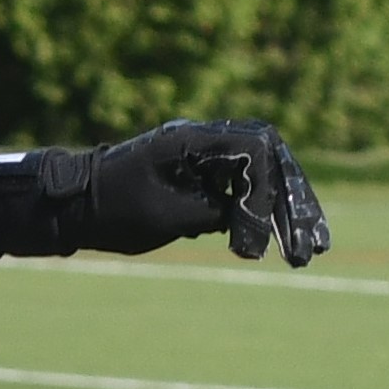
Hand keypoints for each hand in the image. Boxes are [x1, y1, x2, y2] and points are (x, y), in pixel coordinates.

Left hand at [69, 119, 332, 267]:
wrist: (74, 205)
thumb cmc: (111, 209)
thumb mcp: (166, 216)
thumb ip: (214, 211)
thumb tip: (253, 216)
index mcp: (191, 140)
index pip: (254, 151)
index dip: (269, 191)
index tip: (266, 230)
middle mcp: (202, 139)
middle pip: (268, 157)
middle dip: (292, 199)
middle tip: (313, 243)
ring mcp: (201, 154)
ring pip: (260, 172)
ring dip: (282, 207)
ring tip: (305, 248)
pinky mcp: (199, 172)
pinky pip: (241, 184)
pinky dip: (259, 210)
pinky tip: (274, 240)